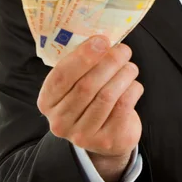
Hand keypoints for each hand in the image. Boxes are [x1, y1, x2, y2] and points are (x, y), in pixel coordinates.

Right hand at [37, 35, 143, 178]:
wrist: (106, 135)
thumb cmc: (91, 99)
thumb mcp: (77, 82)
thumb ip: (83, 64)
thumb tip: (101, 40)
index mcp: (47, 101)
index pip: (61, 76)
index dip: (83, 56)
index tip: (102, 40)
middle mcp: (60, 122)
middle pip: (86, 86)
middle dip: (109, 62)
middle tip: (124, 50)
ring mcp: (82, 135)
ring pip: (106, 96)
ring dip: (123, 75)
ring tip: (130, 66)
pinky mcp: (106, 141)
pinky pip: (122, 108)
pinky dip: (132, 90)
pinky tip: (134, 84)